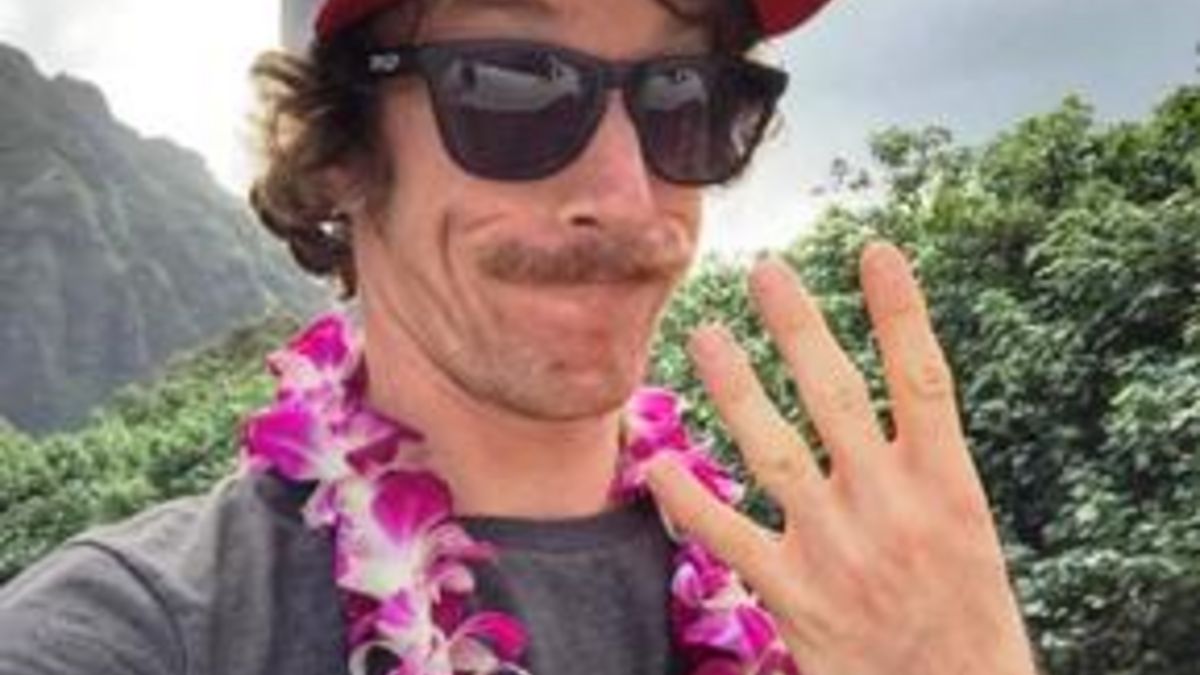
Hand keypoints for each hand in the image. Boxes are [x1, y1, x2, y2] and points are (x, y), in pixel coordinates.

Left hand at [645, 242, 1036, 674]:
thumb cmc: (965, 615)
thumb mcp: (963, 530)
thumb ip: (920, 465)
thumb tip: (882, 397)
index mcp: (948, 486)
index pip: (923, 378)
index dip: (901, 312)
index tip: (876, 251)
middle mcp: (891, 506)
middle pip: (836, 395)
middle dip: (799, 327)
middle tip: (766, 271)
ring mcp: (838, 549)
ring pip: (775, 448)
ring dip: (735, 388)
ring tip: (706, 335)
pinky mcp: (795, 595)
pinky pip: (729, 534)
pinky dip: (689, 498)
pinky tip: (656, 462)